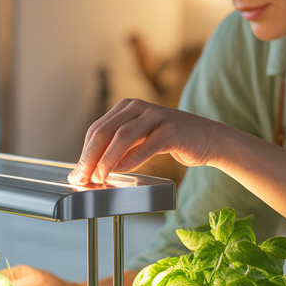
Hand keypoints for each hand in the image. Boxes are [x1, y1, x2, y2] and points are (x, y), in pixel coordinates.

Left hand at [68, 98, 233, 184]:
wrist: (208, 138)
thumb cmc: (171, 141)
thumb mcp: (140, 140)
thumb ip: (119, 148)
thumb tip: (91, 169)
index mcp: (127, 107)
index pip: (97, 129)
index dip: (85, 152)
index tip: (78, 173)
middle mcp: (139, 107)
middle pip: (105, 132)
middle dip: (90, 157)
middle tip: (82, 178)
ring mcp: (156, 116)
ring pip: (122, 137)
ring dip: (107, 160)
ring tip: (99, 178)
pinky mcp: (171, 130)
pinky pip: (145, 146)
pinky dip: (130, 160)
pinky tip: (121, 172)